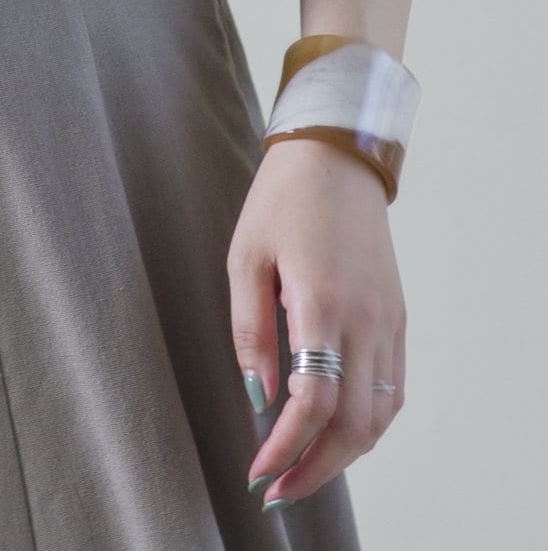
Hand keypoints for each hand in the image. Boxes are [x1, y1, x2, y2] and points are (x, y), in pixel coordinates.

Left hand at [230, 137, 406, 505]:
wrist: (335, 156)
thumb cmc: (281, 200)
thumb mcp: (246, 256)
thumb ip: (251, 330)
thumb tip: (258, 397)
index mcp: (323, 303)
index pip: (314, 403)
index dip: (287, 448)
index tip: (258, 471)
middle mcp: (366, 319)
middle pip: (354, 424)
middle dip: (316, 468)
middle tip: (277, 487)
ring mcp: (389, 320)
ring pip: (380, 414)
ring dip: (344, 454)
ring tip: (302, 468)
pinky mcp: (398, 317)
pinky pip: (392, 388)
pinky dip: (368, 422)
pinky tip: (337, 431)